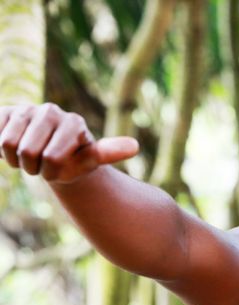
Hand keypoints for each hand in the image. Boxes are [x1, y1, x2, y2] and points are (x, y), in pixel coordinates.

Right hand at [0, 103, 138, 182]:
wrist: (49, 155)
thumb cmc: (71, 161)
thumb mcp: (90, 160)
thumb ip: (108, 152)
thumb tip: (136, 146)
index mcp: (74, 122)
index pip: (51, 158)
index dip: (51, 172)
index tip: (59, 166)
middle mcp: (51, 111)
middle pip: (28, 152)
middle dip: (33, 167)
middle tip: (42, 163)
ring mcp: (26, 109)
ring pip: (8, 144)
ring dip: (15, 160)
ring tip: (30, 155)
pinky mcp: (6, 112)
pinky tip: (10, 144)